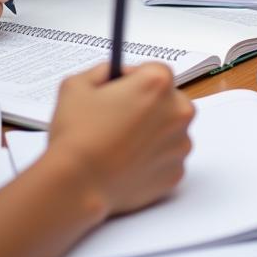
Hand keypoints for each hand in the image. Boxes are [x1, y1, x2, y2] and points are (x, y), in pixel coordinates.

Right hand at [47, 62, 194, 215]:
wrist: (76, 186)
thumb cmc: (76, 136)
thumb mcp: (77, 84)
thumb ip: (103, 71)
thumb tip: (115, 74)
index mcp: (157, 83)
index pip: (155, 71)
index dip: (135, 80)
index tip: (121, 92)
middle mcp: (177, 111)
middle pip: (169, 99)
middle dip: (149, 105)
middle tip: (120, 119)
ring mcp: (180, 144)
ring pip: (170, 130)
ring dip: (153, 133)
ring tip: (121, 144)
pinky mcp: (176, 173)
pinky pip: (168, 158)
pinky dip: (152, 159)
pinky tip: (128, 163)